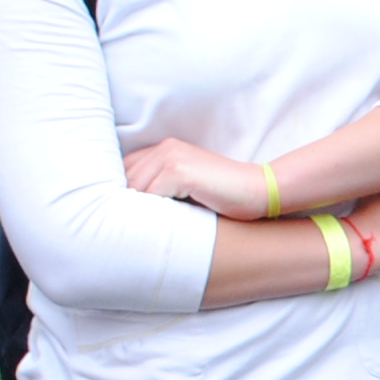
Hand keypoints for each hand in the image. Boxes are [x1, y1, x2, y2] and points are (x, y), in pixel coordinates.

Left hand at [124, 138, 273, 218]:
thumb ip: (160, 186)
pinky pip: (150, 195)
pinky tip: (157, 226)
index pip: (125, 168)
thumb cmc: (224, 196)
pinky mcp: (179, 172)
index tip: (123, 214)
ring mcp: (172, 158)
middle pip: (125, 178)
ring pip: (134, 188)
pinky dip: (150, 213)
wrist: (258, 191)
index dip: (122, 192)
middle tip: (124, 228)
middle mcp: (165, 148)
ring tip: (137, 231)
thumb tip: (126, 206)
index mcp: (165, 148)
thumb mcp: (186, 186)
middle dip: (123, 204)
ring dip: (135, 211)